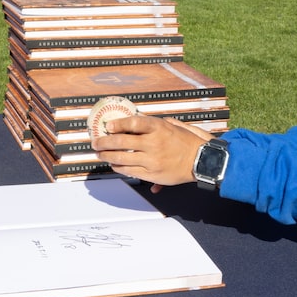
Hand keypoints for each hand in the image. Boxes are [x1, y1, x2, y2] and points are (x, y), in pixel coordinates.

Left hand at [92, 113, 213, 188]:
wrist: (201, 160)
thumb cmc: (186, 141)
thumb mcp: (172, 125)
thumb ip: (153, 124)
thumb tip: (134, 122)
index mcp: (159, 127)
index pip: (133, 122)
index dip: (118, 124)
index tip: (108, 125)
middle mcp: (154, 143)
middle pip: (122, 142)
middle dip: (104, 142)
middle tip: (96, 141)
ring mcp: (152, 160)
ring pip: (122, 158)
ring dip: (107, 155)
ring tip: (100, 153)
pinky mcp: (152, 174)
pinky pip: (130, 171)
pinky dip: (119, 167)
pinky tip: (113, 164)